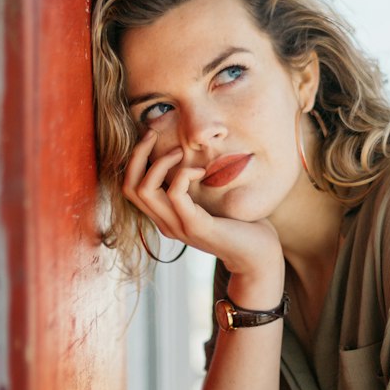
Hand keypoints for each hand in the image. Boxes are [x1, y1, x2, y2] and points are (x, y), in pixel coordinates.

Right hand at [123, 129, 282, 279]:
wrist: (259, 255)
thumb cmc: (239, 223)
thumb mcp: (208, 200)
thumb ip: (193, 185)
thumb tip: (188, 151)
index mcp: (164, 216)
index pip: (130, 187)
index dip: (134, 159)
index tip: (150, 135)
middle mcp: (165, 223)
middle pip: (130, 187)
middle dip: (138, 154)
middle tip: (153, 133)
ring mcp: (178, 227)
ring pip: (144, 190)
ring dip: (160, 162)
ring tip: (179, 151)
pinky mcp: (195, 226)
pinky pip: (175, 194)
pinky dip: (184, 173)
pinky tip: (202, 170)